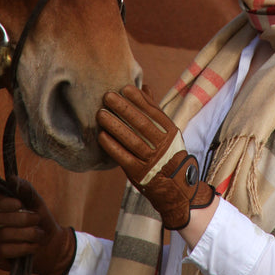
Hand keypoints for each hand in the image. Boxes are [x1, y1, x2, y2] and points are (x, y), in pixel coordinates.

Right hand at [0, 175, 76, 274]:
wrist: (51, 246)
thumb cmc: (40, 221)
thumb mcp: (37, 202)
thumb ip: (25, 189)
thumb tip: (11, 178)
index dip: (1, 202)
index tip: (19, 204)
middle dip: (22, 219)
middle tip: (37, 219)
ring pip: (3, 234)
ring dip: (27, 234)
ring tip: (39, 235)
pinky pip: (3, 250)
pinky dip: (23, 247)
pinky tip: (33, 247)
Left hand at [96, 85, 215, 229]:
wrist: (174, 188)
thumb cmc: (167, 153)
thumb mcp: (167, 132)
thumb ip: (154, 110)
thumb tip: (144, 86)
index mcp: (171, 133)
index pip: (154, 112)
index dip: (139, 99)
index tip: (124, 88)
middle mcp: (163, 146)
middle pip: (141, 124)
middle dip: (123, 108)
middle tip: (107, 96)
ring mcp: (151, 160)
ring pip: (131, 139)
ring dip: (114, 125)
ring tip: (100, 113)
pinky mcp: (139, 173)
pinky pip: (123, 157)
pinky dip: (111, 145)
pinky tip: (101, 135)